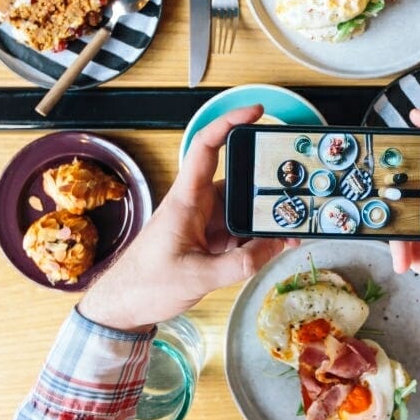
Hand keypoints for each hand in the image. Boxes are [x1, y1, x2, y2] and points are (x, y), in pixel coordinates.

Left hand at [78, 105, 286, 331]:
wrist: (123, 307)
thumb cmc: (146, 285)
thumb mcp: (198, 277)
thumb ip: (240, 264)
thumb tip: (275, 247)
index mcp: (186, 200)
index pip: (206, 147)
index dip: (229, 123)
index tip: (255, 113)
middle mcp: (196, 204)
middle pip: (237, 179)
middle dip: (266, 182)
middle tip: (295, 184)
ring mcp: (203, 222)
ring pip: (242, 208)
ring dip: (265, 217)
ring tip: (293, 224)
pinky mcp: (208, 240)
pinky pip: (240, 230)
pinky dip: (258, 237)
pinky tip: (277, 245)